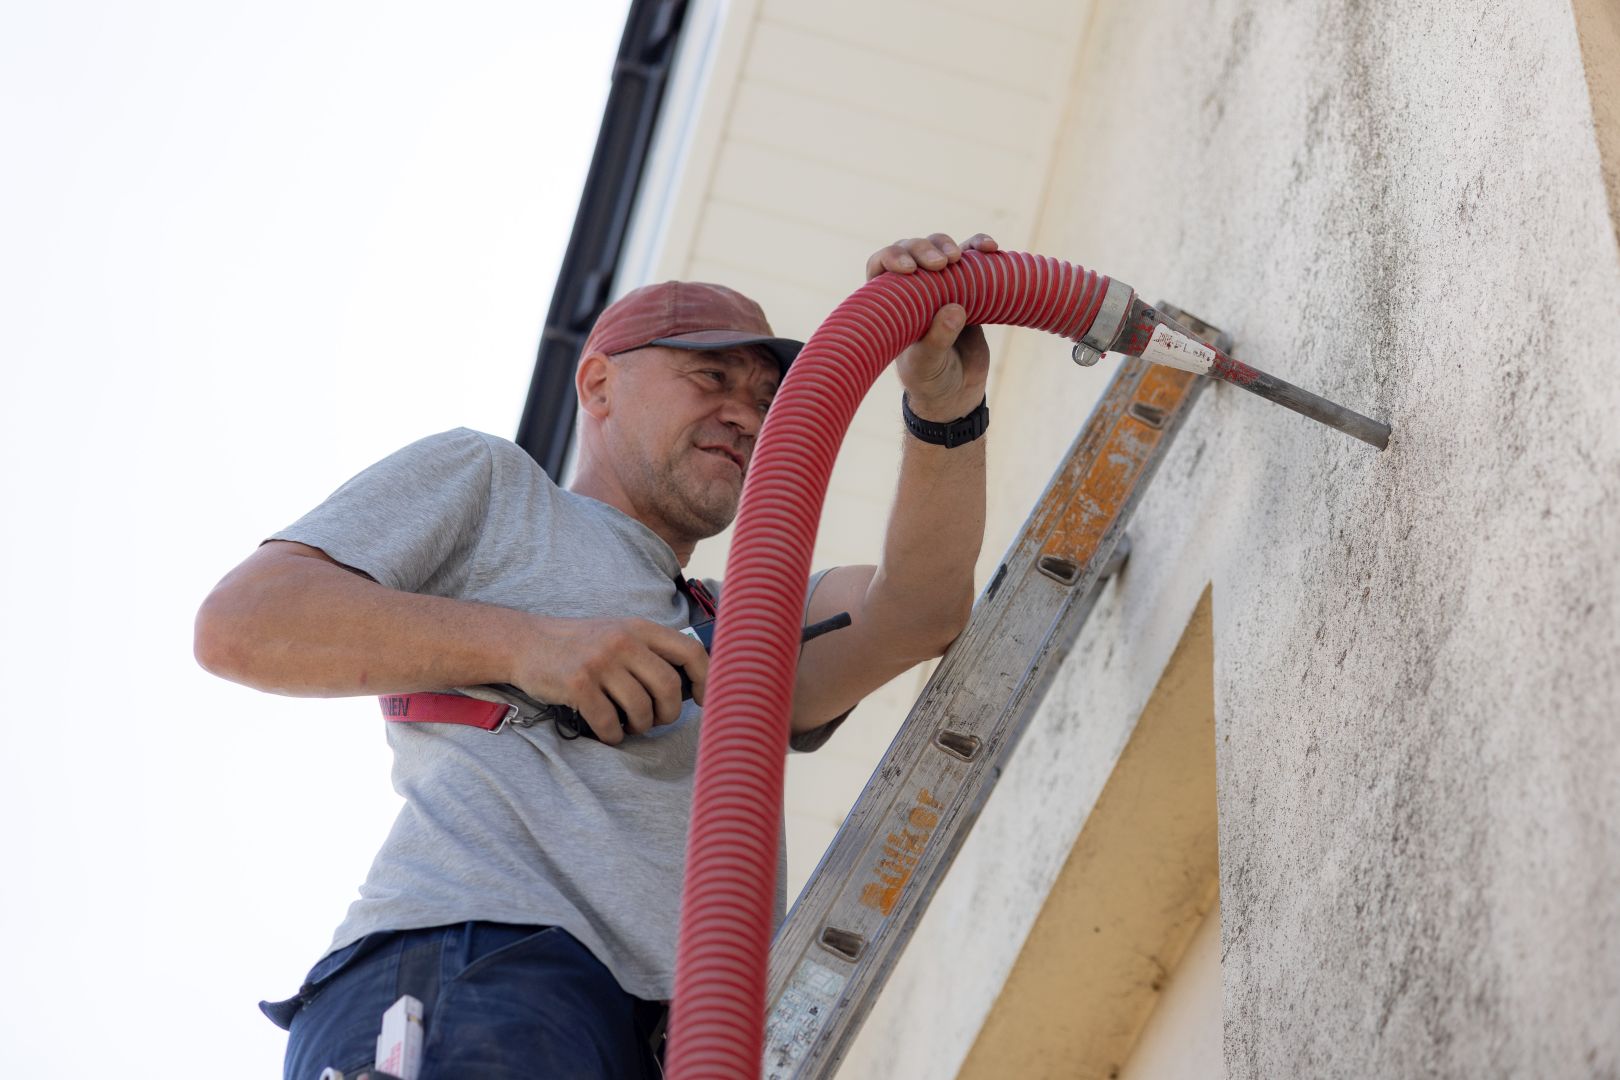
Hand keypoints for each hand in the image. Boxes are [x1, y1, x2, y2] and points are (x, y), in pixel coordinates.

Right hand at [512, 616, 708, 744]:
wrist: (527, 643)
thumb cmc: (581, 645)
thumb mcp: (619, 633)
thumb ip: (651, 651)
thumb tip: (691, 682)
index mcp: (640, 628)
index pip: (690, 651)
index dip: (705, 680)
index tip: (701, 699)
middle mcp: (623, 641)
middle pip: (669, 687)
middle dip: (668, 713)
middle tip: (656, 720)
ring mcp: (600, 662)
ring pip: (641, 709)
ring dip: (640, 726)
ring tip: (630, 724)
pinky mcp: (579, 685)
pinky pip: (610, 723)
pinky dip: (614, 735)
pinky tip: (608, 731)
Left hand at [865, 232, 996, 421]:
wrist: (957, 392)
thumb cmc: (930, 379)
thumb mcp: (929, 365)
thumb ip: (938, 339)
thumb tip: (955, 308)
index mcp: (890, 304)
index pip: (879, 267)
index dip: (890, 258)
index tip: (909, 269)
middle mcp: (912, 289)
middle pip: (911, 249)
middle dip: (924, 249)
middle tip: (942, 264)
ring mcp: (940, 285)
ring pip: (940, 247)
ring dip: (949, 244)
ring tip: (960, 256)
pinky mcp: (968, 287)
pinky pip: (973, 259)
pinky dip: (980, 248)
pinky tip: (992, 247)